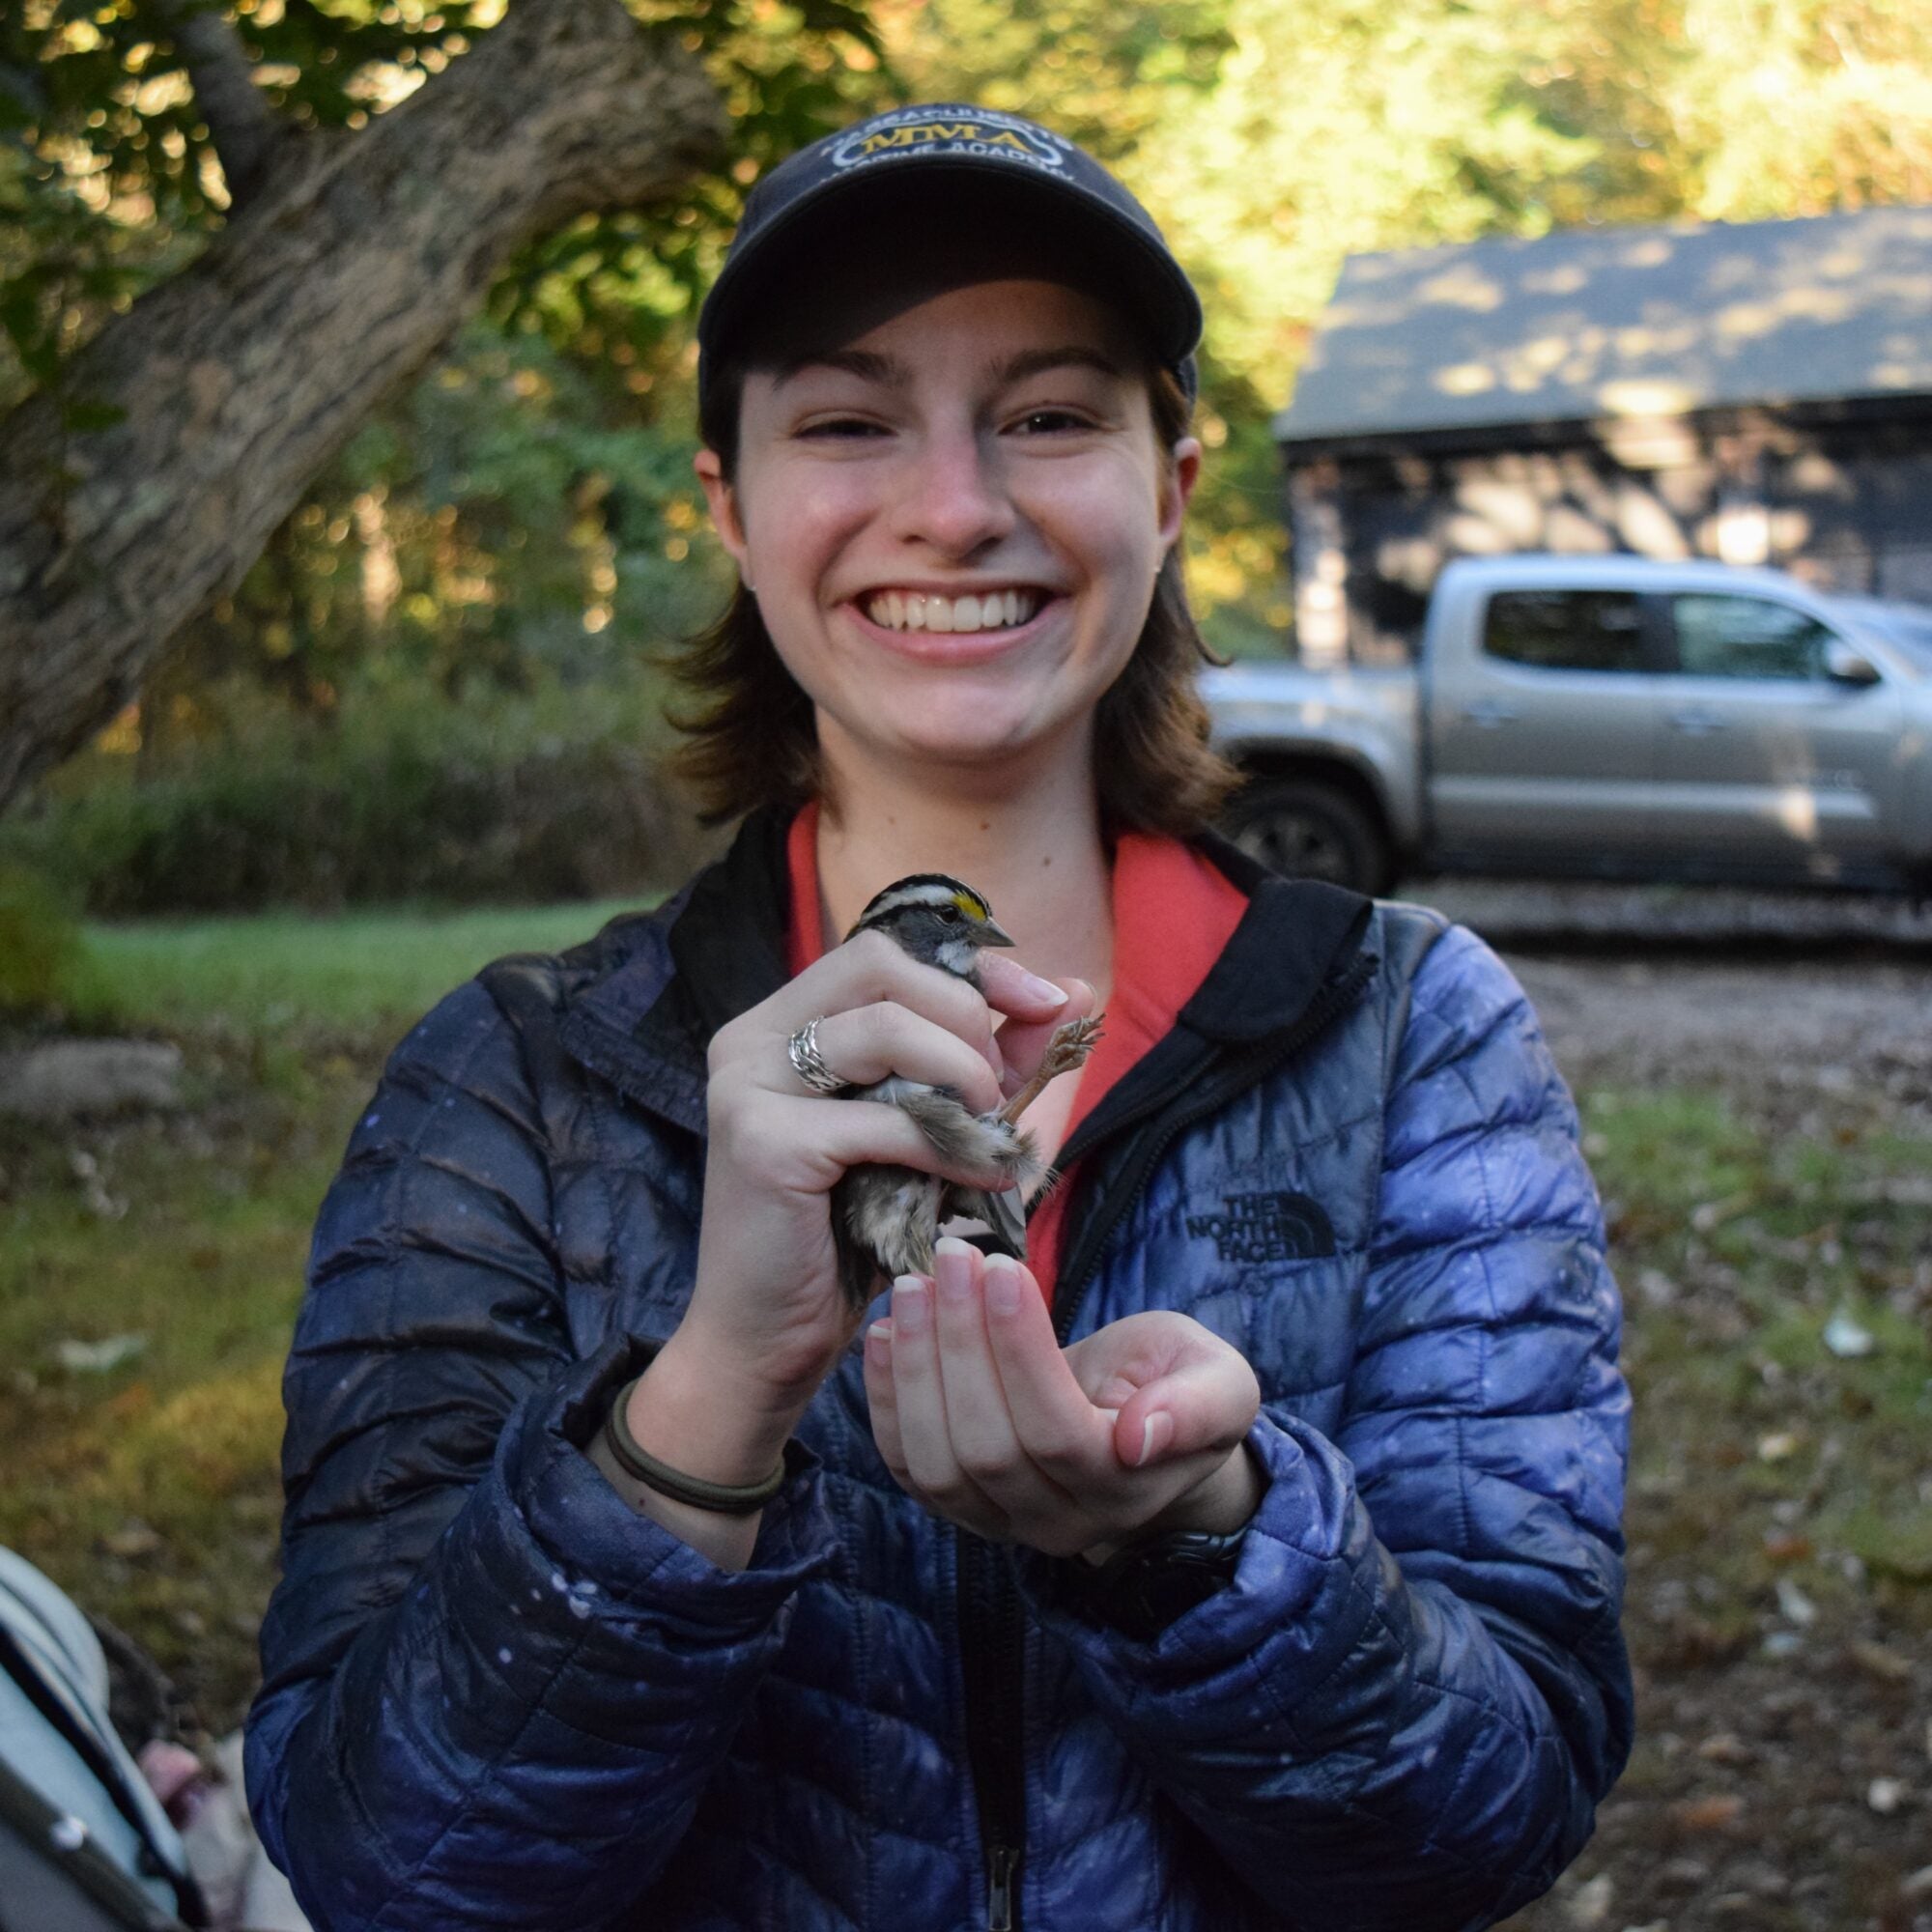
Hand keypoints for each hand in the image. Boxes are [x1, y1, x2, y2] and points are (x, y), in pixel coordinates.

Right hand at [666, 934, 1095, 1428]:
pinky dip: (948, 1146)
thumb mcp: (926, 1131)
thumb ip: (987, 1059)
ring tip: (991, 1127)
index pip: (885, 951)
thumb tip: (1069, 990)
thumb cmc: (846, 1237)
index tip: (1046, 1000)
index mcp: (783, 1021)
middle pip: (882, 967)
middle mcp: (752, 1037)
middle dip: (968, 1017)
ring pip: (884, 1027)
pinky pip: (881, 1119)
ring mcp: (748, 1084)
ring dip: (962, 1074)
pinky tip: (984, 1178)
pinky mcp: (762, 1141)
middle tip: (1000, 1089)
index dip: (972, 968)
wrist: (767, 1343)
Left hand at [863, 1238, 1262, 1559]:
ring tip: (913, 1286)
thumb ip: (1198, 1407)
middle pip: (987, 1448)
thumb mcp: (1217, 1381)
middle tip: (950, 1258)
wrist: (1142, 1430)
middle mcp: (1057, 1523)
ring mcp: (999, 1523)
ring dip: (914, 1368)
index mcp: (1124, 1491)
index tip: (1001, 1267)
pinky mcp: (956, 1506)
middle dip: (960, 1344)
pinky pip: (904, 1466)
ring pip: (935, 1464)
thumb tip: (1139, 1436)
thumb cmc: (1179, 1388)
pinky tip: (882, 1333)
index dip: (1020, 1352)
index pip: (1056, 1432)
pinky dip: (884, 1400)